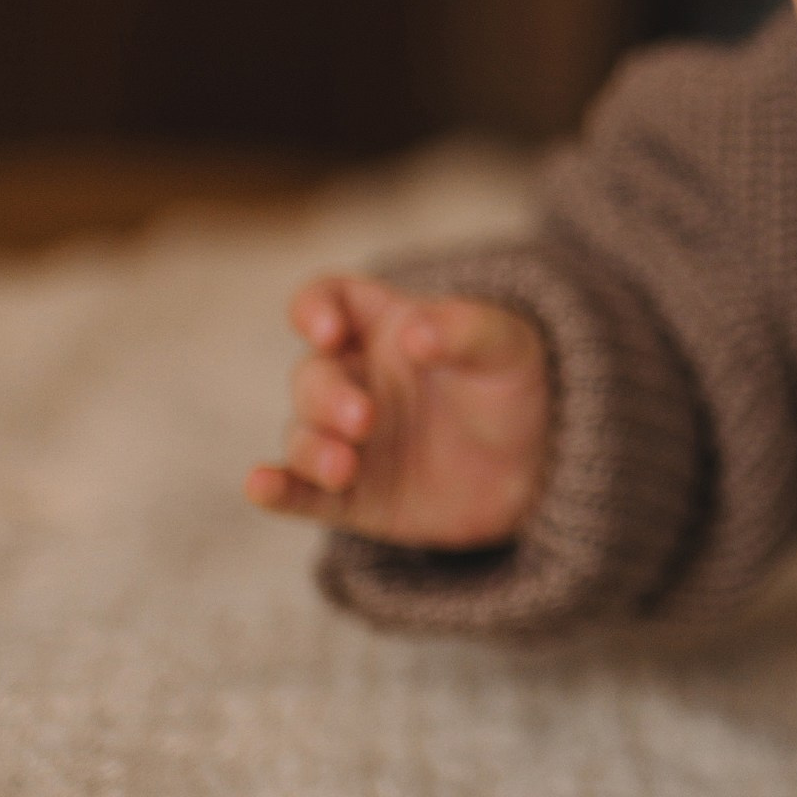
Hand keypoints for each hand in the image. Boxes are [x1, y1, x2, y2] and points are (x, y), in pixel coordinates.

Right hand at [244, 275, 550, 548]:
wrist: (537, 465)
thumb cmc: (511, 386)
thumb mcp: (507, 346)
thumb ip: (465, 331)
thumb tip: (414, 333)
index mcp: (382, 326)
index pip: (327, 301)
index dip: (314, 310)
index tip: (328, 331)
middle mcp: (353, 378)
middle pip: (312, 375)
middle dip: (329, 397)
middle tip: (365, 419)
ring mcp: (347, 439)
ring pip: (302, 436)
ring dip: (313, 449)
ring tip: (344, 466)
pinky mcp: (350, 496)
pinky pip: (300, 493)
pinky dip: (277, 490)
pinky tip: (259, 486)